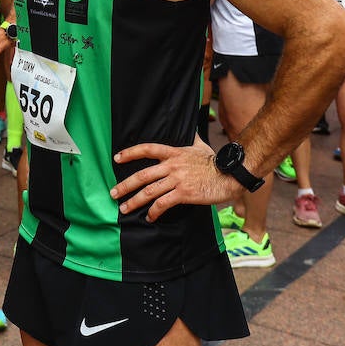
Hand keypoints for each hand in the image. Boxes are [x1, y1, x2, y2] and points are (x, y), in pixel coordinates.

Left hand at [109, 137, 242, 221]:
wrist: (231, 175)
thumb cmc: (216, 162)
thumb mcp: (201, 145)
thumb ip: (192, 138)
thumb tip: (191, 128)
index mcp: (174, 153)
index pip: (147, 149)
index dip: (130, 153)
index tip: (116, 158)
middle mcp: (172, 166)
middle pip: (142, 175)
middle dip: (125, 185)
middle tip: (113, 193)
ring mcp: (177, 180)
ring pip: (149, 192)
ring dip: (134, 202)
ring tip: (125, 209)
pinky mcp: (184, 194)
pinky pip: (163, 204)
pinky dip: (153, 212)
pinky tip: (150, 217)